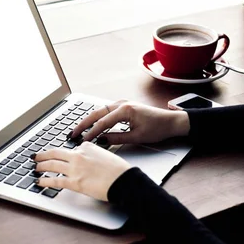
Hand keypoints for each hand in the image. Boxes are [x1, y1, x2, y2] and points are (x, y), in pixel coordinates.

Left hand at [33, 142, 131, 201]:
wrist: (124, 180)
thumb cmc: (120, 170)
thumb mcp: (106, 155)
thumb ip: (93, 155)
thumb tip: (88, 162)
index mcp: (87, 147)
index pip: (71, 149)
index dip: (63, 153)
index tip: (56, 155)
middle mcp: (78, 155)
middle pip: (55, 153)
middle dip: (43, 155)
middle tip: (36, 156)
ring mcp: (75, 169)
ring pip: (52, 165)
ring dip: (41, 166)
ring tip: (35, 167)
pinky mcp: (74, 182)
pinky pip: (55, 180)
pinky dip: (44, 181)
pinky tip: (39, 181)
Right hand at [71, 100, 189, 144]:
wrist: (171, 121)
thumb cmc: (158, 128)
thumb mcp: (137, 137)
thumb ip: (117, 138)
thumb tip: (101, 140)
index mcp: (125, 110)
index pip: (102, 122)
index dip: (91, 132)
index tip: (82, 140)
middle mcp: (122, 103)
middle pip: (96, 113)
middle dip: (83, 124)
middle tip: (72, 133)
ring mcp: (122, 103)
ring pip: (100, 111)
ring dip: (89, 120)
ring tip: (78, 130)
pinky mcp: (124, 106)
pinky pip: (106, 111)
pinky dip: (97, 118)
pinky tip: (91, 125)